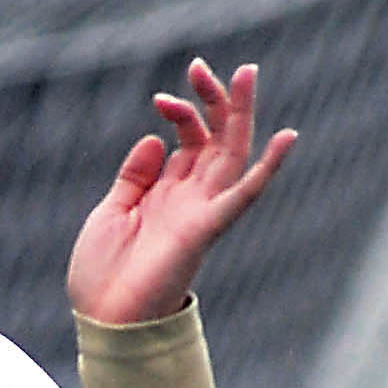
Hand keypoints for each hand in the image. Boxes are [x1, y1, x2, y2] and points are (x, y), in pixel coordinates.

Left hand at [66, 59, 295, 325]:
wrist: (101, 321)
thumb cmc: (101, 276)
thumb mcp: (110, 214)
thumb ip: (135, 177)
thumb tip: (155, 137)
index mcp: (165, 194)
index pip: (187, 141)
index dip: (180, 113)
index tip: (160, 99)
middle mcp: (188, 200)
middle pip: (213, 140)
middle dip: (213, 101)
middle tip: (202, 66)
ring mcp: (199, 213)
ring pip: (230, 155)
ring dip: (240, 115)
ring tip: (245, 73)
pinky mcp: (204, 230)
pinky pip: (242, 197)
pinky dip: (265, 170)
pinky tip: (286, 139)